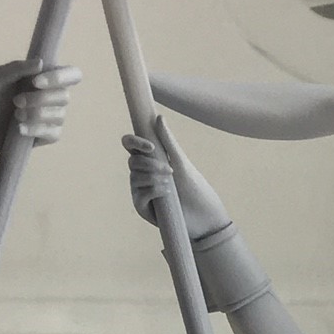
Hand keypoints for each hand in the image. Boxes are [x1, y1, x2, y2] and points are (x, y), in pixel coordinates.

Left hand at [0, 58, 80, 159]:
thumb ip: (16, 69)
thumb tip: (42, 62)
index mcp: (39, 78)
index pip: (70, 74)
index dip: (60, 77)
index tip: (36, 82)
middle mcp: (48, 96)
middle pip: (65, 96)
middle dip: (41, 99)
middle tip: (16, 102)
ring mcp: (47, 118)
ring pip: (60, 115)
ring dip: (37, 115)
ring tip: (16, 117)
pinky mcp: (44, 136)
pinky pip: (54, 133)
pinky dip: (37, 130)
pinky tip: (20, 130)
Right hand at [125, 115, 233, 243]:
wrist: (204, 216)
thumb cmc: (195, 188)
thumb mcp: (181, 162)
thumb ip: (168, 141)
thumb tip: (158, 117)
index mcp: (149, 159)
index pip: (130, 145)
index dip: (134, 142)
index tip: (151, 146)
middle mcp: (142, 174)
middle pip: (132, 161)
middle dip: (150, 164)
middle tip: (169, 170)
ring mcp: (140, 190)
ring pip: (134, 177)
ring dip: (153, 178)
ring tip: (170, 184)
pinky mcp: (143, 208)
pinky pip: (138, 194)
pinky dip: (153, 191)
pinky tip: (166, 193)